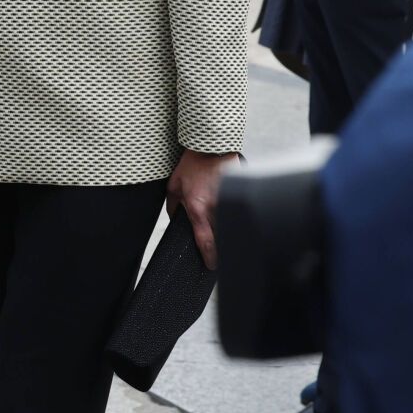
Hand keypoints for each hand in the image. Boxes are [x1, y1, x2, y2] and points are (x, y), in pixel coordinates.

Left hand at [167, 149, 237, 268]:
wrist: (211, 146)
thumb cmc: (192, 164)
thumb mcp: (174, 185)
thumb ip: (173, 206)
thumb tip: (175, 220)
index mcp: (198, 208)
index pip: (206, 242)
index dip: (210, 258)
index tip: (211, 267)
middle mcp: (214, 208)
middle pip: (222, 238)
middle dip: (221, 250)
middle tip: (219, 258)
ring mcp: (228, 202)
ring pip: (230, 227)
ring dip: (228, 235)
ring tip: (227, 241)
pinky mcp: (238, 196)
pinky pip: (236, 212)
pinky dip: (234, 218)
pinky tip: (233, 221)